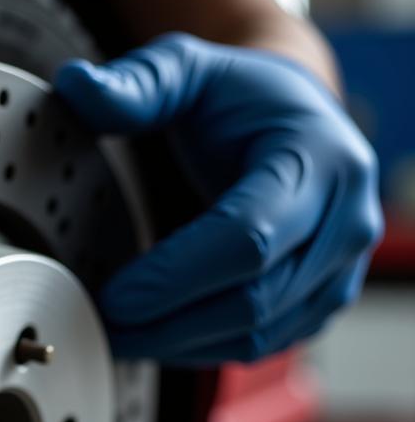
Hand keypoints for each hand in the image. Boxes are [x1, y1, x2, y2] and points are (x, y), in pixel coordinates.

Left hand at [55, 32, 382, 364]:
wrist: (296, 123)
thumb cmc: (242, 100)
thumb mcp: (191, 72)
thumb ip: (138, 84)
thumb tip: (76, 87)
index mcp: (318, 159)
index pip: (247, 237)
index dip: (174, 277)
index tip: (114, 296)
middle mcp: (345, 219)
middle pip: (252, 300)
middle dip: (167, 323)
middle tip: (102, 326)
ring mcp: (339, 269)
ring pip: (256, 334)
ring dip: (179, 345)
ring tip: (119, 337)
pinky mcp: (322, 303)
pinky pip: (261, 345)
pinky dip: (202, 349)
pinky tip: (158, 338)